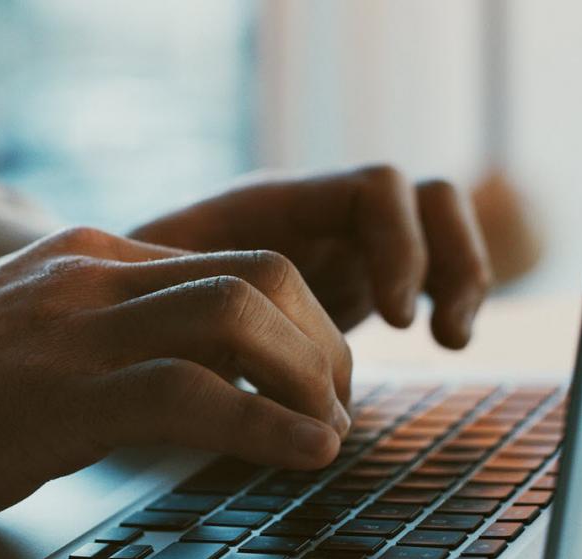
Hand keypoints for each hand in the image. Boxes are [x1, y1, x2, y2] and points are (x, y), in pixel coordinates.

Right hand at [0, 227, 351, 542]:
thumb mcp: (23, 330)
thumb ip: (95, 326)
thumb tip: (172, 361)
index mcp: (86, 257)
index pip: (231, 260)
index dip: (297, 318)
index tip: (314, 375)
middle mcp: (89, 277)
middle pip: (257, 274)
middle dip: (320, 341)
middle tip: (334, 403)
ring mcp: (74, 332)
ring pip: (239, 317)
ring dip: (309, 379)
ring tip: (328, 432)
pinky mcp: (61, 398)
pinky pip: (195, 395)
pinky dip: (267, 426)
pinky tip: (302, 454)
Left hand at [129, 165, 492, 347]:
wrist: (120, 303)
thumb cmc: (127, 297)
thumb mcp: (156, 298)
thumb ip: (199, 306)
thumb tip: (228, 346)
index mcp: (273, 205)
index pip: (371, 190)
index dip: (397, 246)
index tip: (395, 318)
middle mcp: (316, 215)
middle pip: (422, 198)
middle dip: (446, 260)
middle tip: (430, 334)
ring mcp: (338, 244)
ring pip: (435, 227)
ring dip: (461, 275)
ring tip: (451, 340)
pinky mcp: (349, 282)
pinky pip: (425, 268)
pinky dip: (446, 296)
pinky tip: (442, 342)